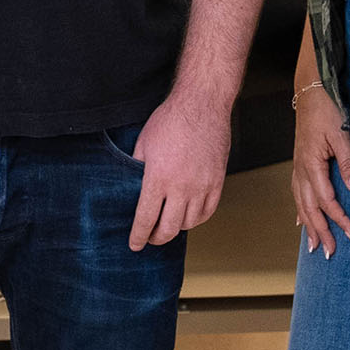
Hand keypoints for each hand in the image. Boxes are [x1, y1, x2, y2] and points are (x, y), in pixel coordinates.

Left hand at [130, 90, 230, 250]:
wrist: (202, 104)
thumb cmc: (170, 120)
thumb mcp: (143, 143)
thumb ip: (137, 169)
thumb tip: (131, 189)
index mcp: (158, 177)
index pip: (146, 218)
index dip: (138, 236)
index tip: (135, 245)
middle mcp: (181, 186)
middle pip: (168, 228)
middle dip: (156, 238)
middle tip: (150, 238)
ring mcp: (202, 185)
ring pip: (189, 223)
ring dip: (176, 229)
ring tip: (168, 225)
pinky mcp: (217, 181)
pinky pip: (208, 211)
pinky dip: (197, 219)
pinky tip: (188, 217)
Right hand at [290, 85, 349, 258]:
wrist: (311, 90)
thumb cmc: (326, 109)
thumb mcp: (341, 134)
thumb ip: (348, 163)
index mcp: (311, 164)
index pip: (326, 200)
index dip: (339, 219)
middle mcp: (301, 169)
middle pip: (309, 208)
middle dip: (321, 231)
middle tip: (331, 253)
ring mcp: (298, 166)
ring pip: (301, 203)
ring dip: (309, 226)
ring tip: (314, 246)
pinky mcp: (300, 163)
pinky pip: (297, 193)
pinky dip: (300, 209)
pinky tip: (301, 221)